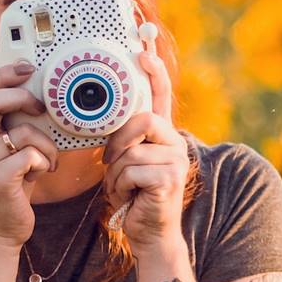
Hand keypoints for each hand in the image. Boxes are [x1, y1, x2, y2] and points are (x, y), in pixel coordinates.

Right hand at [0, 60, 58, 248]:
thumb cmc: (13, 190)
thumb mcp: (13, 155)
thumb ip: (21, 130)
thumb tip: (48, 103)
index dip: (4, 73)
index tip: (28, 68)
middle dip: (21, 96)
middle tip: (41, 107)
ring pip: (22, 132)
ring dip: (46, 143)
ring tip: (49, 159)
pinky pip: (30, 156)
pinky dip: (44, 161)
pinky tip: (42, 172)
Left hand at [101, 50, 189, 253]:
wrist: (148, 232)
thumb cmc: (134, 195)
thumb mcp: (126, 161)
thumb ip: (125, 138)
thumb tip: (105, 114)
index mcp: (163, 134)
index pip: (160, 95)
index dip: (152, 71)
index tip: (141, 49)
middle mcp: (175, 142)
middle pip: (142, 120)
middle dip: (119, 142)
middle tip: (111, 162)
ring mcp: (176, 160)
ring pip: (132, 150)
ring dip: (116, 172)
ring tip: (123, 187)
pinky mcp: (170, 179)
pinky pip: (132, 170)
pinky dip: (121, 185)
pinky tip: (130, 197)